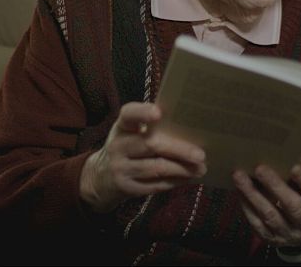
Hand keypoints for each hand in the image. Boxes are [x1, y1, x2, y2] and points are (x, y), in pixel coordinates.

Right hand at [79, 102, 206, 212]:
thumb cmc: (126, 148)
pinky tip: (187, 178)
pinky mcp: (126, 187)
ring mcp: (120, 168)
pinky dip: (174, 181)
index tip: (159, 113)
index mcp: (122, 126)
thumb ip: (153, 129)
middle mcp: (118, 145)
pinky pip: (155, 185)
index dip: (143, 112)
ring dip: (181, 169)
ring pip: (156, 167)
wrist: (99, 177)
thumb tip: (191, 130)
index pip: (129, 114)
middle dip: (179, 149)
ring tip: (201, 168)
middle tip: (201, 154)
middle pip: (150, 144)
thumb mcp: (130, 133)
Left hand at [233, 164, 300, 247]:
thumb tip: (280, 155)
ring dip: (252, 194)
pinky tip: (239, 191)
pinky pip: (256, 223)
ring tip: (239, 176)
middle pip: (292, 206)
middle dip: (275, 186)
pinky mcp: (271, 239)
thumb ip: (299, 180)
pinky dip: (246, 205)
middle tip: (260, 168)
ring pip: (269, 215)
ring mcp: (287, 234)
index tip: (295, 166)